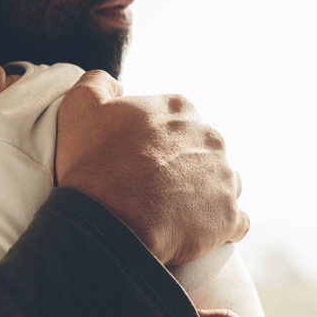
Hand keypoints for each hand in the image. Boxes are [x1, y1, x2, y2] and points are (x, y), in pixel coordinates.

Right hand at [55, 71, 248, 266]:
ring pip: (224, 185)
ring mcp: (224, 178)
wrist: (110, 222)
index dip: (157, 143)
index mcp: (180, 109)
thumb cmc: (95, 166)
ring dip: (206, 196)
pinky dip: (220, 229)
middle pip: (203, 152)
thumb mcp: (81, 107)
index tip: (139, 161)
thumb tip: (112, 83)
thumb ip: (97, 84)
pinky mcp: (229, 217)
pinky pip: (236, 223)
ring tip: (176, 214)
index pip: (178, 121)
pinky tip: (197, 234)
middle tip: (154, 190)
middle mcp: (210, 138)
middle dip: (185, 169)